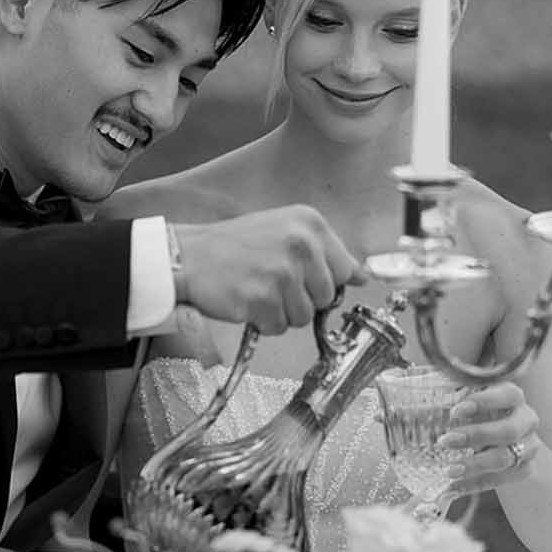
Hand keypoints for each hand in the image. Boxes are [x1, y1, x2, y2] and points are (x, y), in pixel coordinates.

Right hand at [173, 208, 363, 332]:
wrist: (188, 256)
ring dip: (281, 312)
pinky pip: (279, 327)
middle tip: (271, 282)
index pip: (346, 269)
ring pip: (304, 316)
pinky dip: (262, 322)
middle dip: (302, 298)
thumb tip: (363, 276)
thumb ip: (323, 252)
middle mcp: (301, 245)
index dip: (323, 281)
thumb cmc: (234, 246)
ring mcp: (282, 273)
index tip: (303, 279)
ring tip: (256, 289)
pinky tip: (245, 300)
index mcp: (310, 224)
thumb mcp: (284, 231)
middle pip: (327, 297)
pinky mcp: (263, 299)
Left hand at [438, 381, 539, 492]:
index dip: (484, 402)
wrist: (509, 441)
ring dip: (475, 465)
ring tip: (449, 470)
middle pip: (508, 430)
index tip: (455, 411)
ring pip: (505, 458)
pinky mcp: (524, 469)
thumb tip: (404, 391)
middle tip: (445, 441)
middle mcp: (526, 420)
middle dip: (475, 436)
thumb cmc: (481, 415)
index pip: (507, 395)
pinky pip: (501, 479)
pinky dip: (476, 484)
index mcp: (512, 397)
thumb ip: (449, 395)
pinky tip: (454, 487)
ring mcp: (529, 446)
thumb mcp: (469, 402)